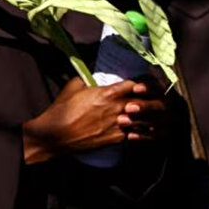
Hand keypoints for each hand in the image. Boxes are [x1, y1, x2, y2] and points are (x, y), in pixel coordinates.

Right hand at [22, 77, 167, 164]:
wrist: (55, 135)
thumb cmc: (62, 110)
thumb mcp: (74, 85)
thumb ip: (88, 77)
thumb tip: (94, 70)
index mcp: (109, 94)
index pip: (136, 85)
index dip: (143, 83)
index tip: (144, 83)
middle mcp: (117, 109)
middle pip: (143, 102)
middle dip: (149, 99)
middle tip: (153, 97)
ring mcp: (118, 125)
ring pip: (143, 119)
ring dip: (146, 115)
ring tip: (149, 113)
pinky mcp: (116, 139)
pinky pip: (134, 133)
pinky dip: (138, 129)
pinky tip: (139, 126)